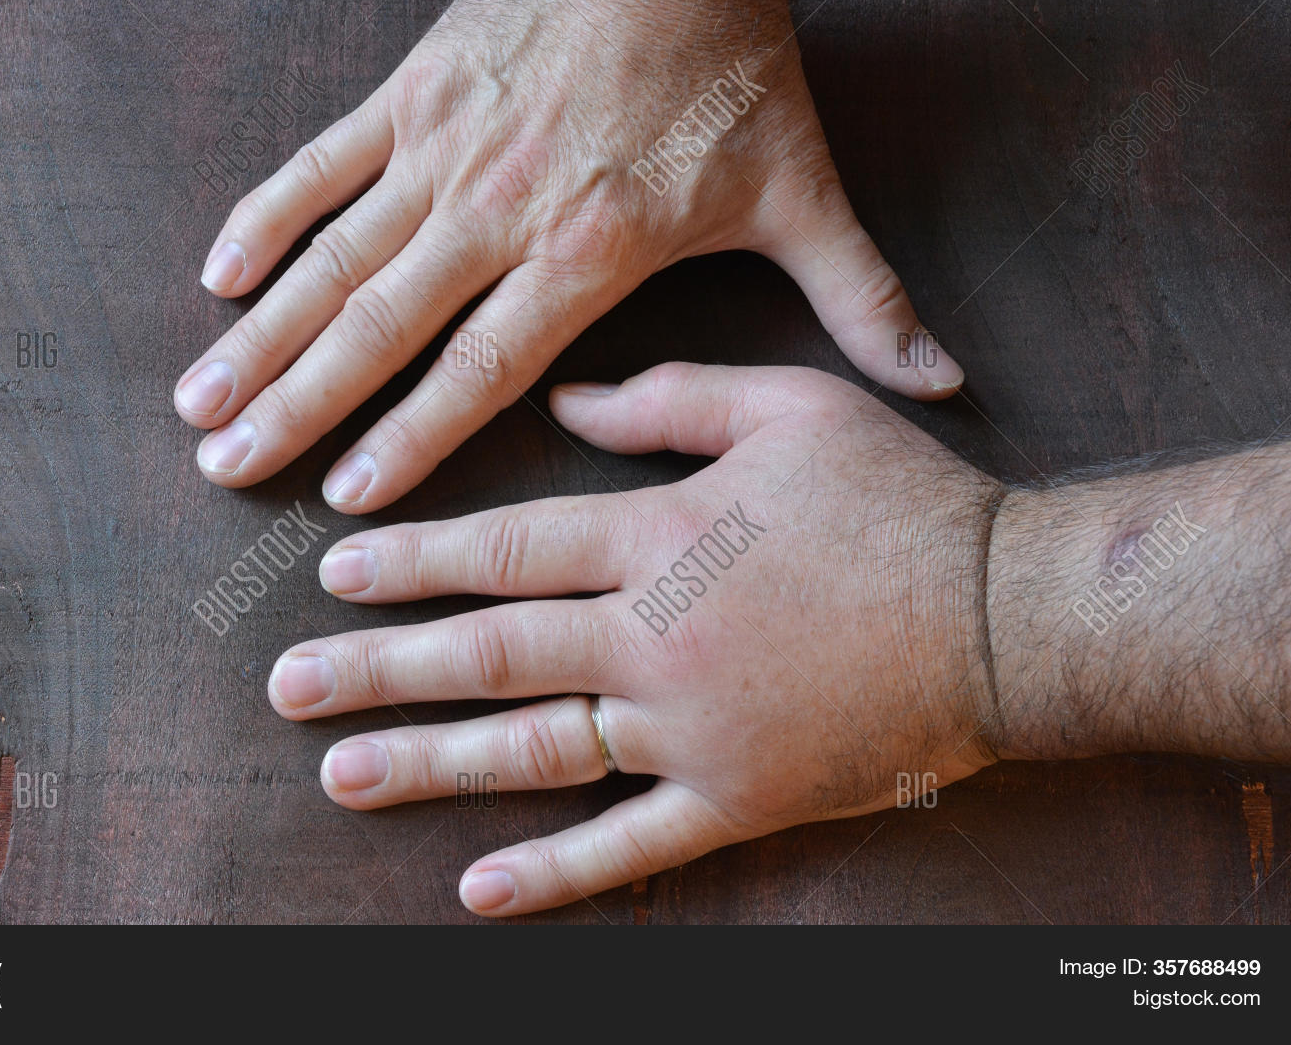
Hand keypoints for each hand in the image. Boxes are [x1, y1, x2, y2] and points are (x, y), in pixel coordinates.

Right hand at [175, 0, 962, 509]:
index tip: (344, 500)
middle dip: (299, 408)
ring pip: (333, 257)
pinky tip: (216, 276)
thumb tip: (942, 385)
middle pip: (380, 327)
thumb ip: (864, 303)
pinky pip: (321, 163)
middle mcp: (498, 211)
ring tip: (198, 402)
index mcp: (586, 253)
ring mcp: (444, 148)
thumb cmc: (736, 76)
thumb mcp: (806, 197)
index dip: (409, 440)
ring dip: (261, 334)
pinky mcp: (414, 90)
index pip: (479, 368)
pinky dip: (266, 218)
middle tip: (227, 472)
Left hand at [268, 362, 998, 915]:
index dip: (411, 560)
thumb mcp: (788, 407)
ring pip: (534, 750)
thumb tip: (564, 403)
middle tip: (287, 686)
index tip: (335, 572)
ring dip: (429, 763)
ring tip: (338, 775)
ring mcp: (689, 730)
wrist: (1004, 615)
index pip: (504, 550)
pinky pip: (631, 845)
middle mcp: (652, 639)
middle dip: (378, 667)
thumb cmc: (897, 499)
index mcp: (657, 538)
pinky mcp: (736, 797)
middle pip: (489, 654)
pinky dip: (555, 873)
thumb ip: (667, 400)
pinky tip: (476, 890)